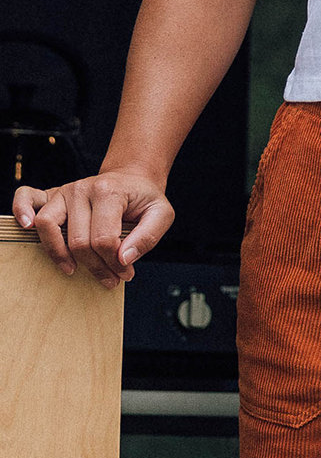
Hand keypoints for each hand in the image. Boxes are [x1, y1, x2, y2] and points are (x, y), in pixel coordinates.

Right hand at [13, 169, 174, 287]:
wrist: (132, 179)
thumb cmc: (144, 199)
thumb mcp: (162, 215)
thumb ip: (147, 237)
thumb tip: (124, 259)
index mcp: (109, 192)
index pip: (104, 239)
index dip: (114, 264)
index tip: (126, 273)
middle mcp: (82, 189)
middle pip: (78, 240)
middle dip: (95, 266)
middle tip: (110, 279)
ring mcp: (64, 191)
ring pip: (49, 225)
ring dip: (59, 254)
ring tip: (73, 270)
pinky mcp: (52, 194)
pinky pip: (26, 197)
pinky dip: (21, 211)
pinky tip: (28, 228)